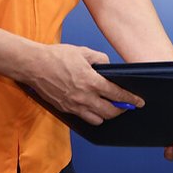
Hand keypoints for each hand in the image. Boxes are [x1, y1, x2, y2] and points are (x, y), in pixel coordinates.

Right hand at [23, 44, 142, 124]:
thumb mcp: (83, 52)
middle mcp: (84, 96)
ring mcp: (74, 105)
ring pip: (98, 119)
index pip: (117, 95)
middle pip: (110, 112)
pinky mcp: (65, 109)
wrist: (32, 65)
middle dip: (121, 110)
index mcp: (91, 81)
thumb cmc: (56, 57)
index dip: (131, 99)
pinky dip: (92, 116)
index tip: (139, 102)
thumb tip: (109, 67)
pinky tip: (94, 108)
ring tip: (109, 108)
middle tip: (126, 106)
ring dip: (107, 115)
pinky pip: (84, 118)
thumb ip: (100, 59)